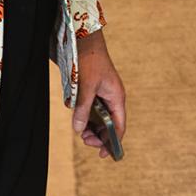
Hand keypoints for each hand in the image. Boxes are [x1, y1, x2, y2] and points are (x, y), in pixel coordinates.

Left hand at [73, 30, 125, 158]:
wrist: (83, 40)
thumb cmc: (89, 61)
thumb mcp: (86, 87)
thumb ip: (83, 109)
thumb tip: (79, 130)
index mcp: (116, 97)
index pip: (118, 126)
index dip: (113, 141)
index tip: (104, 155)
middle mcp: (111, 97)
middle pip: (108, 124)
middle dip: (99, 135)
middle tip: (85, 141)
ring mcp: (101, 94)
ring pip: (98, 117)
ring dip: (91, 127)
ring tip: (81, 132)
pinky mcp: (92, 90)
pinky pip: (90, 108)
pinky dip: (84, 115)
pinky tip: (76, 115)